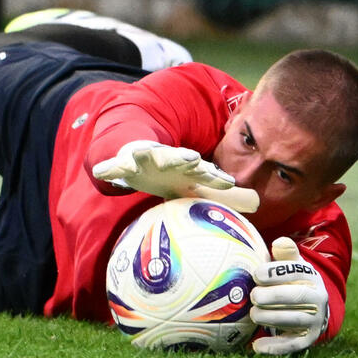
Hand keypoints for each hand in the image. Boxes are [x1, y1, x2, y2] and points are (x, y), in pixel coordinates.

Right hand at [92, 140, 257, 211]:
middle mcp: (167, 159)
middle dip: (182, 159)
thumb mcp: (194, 184)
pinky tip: (100, 170)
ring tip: (138, 158)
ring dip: (143, 155)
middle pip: (176, 158)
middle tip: (191, 160)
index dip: (213, 176)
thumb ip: (221, 193)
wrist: (142, 154)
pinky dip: (108, 167)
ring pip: (145, 155)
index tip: (225, 181)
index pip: (203, 171)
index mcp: (186, 166)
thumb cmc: (171, 175)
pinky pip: (114, 165)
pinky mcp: (124, 161)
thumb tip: (257, 203)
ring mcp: (145, 157)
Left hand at [250, 237, 328, 354]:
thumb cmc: (292, 280)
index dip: (275, 273)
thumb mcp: (291, 264)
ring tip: (253, 314)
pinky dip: (275, 347)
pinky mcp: (307, 337)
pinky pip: (292, 344)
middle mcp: (317, 298)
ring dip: (272, 318)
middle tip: (254, 295)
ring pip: (294, 320)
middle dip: (274, 296)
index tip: (256, 274)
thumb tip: (280, 242)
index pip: (296, 272)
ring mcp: (314, 320)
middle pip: (297, 297)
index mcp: (311, 276)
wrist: (313, 306)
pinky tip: (256, 347)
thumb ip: (286, 253)